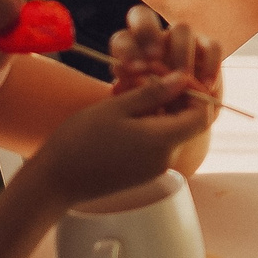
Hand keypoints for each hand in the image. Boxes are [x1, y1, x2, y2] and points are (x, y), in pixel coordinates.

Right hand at [25, 76, 215, 208]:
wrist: (55, 181)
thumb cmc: (80, 140)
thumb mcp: (117, 108)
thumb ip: (153, 93)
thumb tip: (182, 78)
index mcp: (162, 141)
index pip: (202, 115)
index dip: (194, 93)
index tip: (171, 76)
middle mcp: (166, 159)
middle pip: (186, 123)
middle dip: (171, 98)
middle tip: (143, 80)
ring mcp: (155, 169)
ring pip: (170, 132)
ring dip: (156, 111)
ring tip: (126, 94)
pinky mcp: (143, 174)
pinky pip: (156, 145)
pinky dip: (147, 127)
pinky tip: (122, 116)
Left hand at [109, 6, 223, 116]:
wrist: (182, 124)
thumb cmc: (154, 114)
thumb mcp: (139, 106)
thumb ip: (131, 90)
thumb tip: (122, 72)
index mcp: (131, 50)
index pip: (123, 39)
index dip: (127, 51)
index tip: (135, 71)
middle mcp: (154, 38)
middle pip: (144, 17)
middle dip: (148, 35)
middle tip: (154, 61)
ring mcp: (182, 41)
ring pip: (181, 29)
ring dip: (181, 53)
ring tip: (183, 80)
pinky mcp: (207, 49)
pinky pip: (213, 46)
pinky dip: (210, 66)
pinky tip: (206, 88)